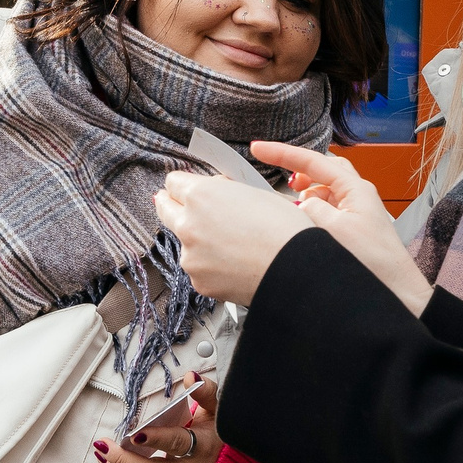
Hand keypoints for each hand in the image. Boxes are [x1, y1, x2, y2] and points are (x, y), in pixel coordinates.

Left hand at [99, 375, 218, 462]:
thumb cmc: (219, 439)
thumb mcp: (218, 413)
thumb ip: (205, 393)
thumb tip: (192, 376)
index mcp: (203, 447)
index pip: (178, 444)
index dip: (156, 439)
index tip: (133, 433)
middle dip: (123, 460)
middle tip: (103, 445)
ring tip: (102, 457)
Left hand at [153, 173, 313, 304]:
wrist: (296, 269)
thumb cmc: (285, 229)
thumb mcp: (255, 192)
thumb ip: (225, 190)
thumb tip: (213, 189)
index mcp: (201, 195)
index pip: (173, 182)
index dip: (183, 184)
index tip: (184, 188)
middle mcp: (189, 224)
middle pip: (165, 209)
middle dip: (174, 206)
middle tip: (184, 207)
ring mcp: (191, 256)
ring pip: (184, 241)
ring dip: (197, 239)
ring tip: (229, 243)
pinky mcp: (198, 280)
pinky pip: (198, 268)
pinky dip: (210, 265)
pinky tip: (234, 263)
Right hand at [251, 143, 432, 314]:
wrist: (398, 293)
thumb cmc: (375, 264)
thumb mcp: (334, 230)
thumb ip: (313, 208)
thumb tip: (303, 201)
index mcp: (355, 189)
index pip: (313, 161)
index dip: (282, 153)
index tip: (259, 149)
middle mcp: (358, 196)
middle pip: (322, 170)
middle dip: (297, 169)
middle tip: (274, 172)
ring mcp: (357, 212)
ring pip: (324, 191)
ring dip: (305, 193)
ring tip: (290, 205)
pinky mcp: (354, 228)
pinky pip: (328, 210)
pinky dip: (312, 211)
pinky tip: (304, 224)